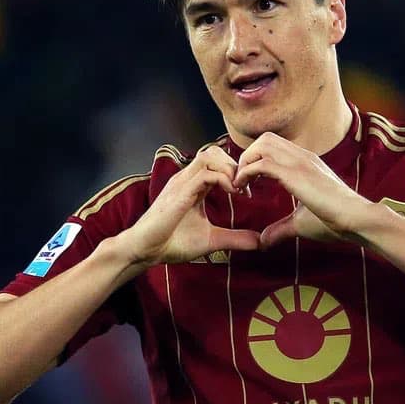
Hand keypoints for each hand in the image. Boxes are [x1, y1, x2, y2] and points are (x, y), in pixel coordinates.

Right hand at [117, 146, 260, 272]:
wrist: (145, 251)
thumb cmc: (172, 243)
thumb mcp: (211, 240)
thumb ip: (235, 238)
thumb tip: (259, 243)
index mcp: (192, 185)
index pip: (216, 161)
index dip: (235, 170)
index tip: (247, 191)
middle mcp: (186, 179)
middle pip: (213, 151)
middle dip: (234, 165)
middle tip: (246, 187)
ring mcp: (181, 183)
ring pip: (208, 155)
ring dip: (229, 168)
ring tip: (239, 189)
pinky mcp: (178, 193)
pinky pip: (204, 173)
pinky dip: (223, 178)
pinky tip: (232, 193)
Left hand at [231, 132, 371, 248]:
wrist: (356, 219)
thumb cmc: (335, 221)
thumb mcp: (301, 223)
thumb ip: (280, 229)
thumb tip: (263, 241)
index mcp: (306, 162)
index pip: (274, 146)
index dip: (256, 160)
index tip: (249, 185)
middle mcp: (302, 156)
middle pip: (265, 139)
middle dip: (248, 157)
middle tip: (242, 182)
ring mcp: (299, 162)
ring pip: (261, 145)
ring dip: (245, 162)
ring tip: (241, 184)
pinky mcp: (295, 174)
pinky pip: (261, 163)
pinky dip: (246, 173)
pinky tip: (243, 190)